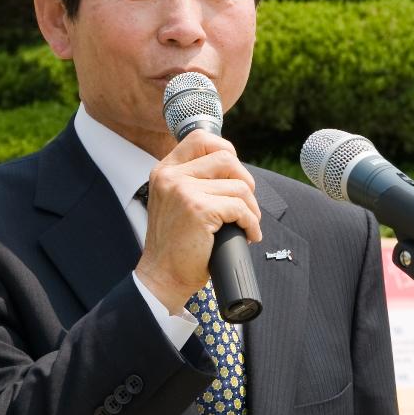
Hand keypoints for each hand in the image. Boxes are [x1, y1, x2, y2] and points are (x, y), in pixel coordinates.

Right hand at [133, 130, 261, 311]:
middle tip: (245, 205)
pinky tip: (248, 235)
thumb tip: (232, 168)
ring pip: (239, 185)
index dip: (226, 150)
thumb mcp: (173, 202)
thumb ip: (191, 181)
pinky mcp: (198, 209)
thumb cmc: (174, 244)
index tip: (234, 174)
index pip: (200, 138)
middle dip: (245, 181)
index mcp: (164, 171)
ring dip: (251, 208)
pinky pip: (240, 208)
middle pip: (226, 158)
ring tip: (246, 224)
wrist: (162, 276)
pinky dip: (251, 223)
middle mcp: (170, 176)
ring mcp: (183, 191)